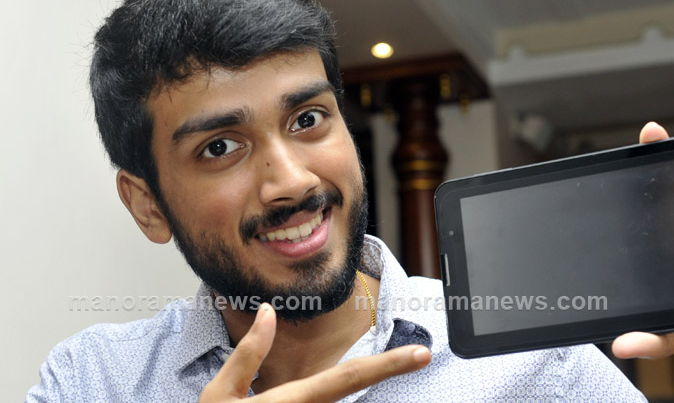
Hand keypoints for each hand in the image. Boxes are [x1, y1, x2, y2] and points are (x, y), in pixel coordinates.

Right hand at [199, 304, 431, 402]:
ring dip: (348, 385)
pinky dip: (328, 398)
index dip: (387, 364)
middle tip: (422, 354)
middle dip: (389, 368)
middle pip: (354, 388)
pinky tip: (337, 384)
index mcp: (292, 401)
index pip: (348, 378)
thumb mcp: (219, 393)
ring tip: (363, 370)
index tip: (419, 353)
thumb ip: (248, 353)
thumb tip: (268, 312)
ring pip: (338, 401)